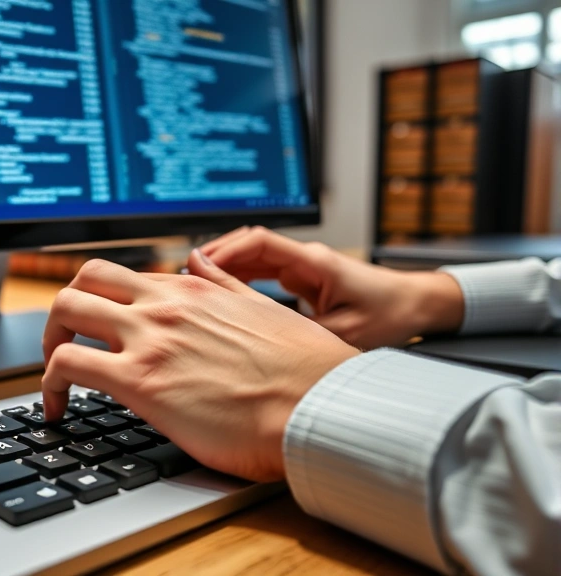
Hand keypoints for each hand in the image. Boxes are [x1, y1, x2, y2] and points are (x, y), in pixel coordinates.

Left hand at [41, 252, 358, 481]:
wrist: (320, 408)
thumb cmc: (306, 372)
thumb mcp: (264, 309)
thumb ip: (225, 284)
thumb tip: (199, 260)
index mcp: (195, 289)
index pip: (126, 277)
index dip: (103, 301)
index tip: (100, 328)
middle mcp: (165, 305)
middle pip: (84, 280)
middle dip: (64, 311)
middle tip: (64, 344)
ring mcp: (148, 338)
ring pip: (64, 310)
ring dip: (48, 341)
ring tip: (55, 377)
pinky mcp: (138, 382)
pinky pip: (66, 367)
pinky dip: (47, 385)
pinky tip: (56, 409)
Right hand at [201, 227, 464, 349]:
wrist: (418, 307)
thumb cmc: (390, 315)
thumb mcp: (342, 332)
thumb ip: (296, 329)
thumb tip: (254, 332)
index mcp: (314, 262)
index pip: (259, 242)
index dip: (225, 250)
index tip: (199, 264)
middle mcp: (306, 258)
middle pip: (250, 245)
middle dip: (216, 257)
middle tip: (187, 276)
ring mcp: (305, 267)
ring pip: (254, 258)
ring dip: (226, 267)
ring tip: (197, 285)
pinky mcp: (305, 279)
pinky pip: (265, 271)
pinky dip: (241, 278)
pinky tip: (223, 293)